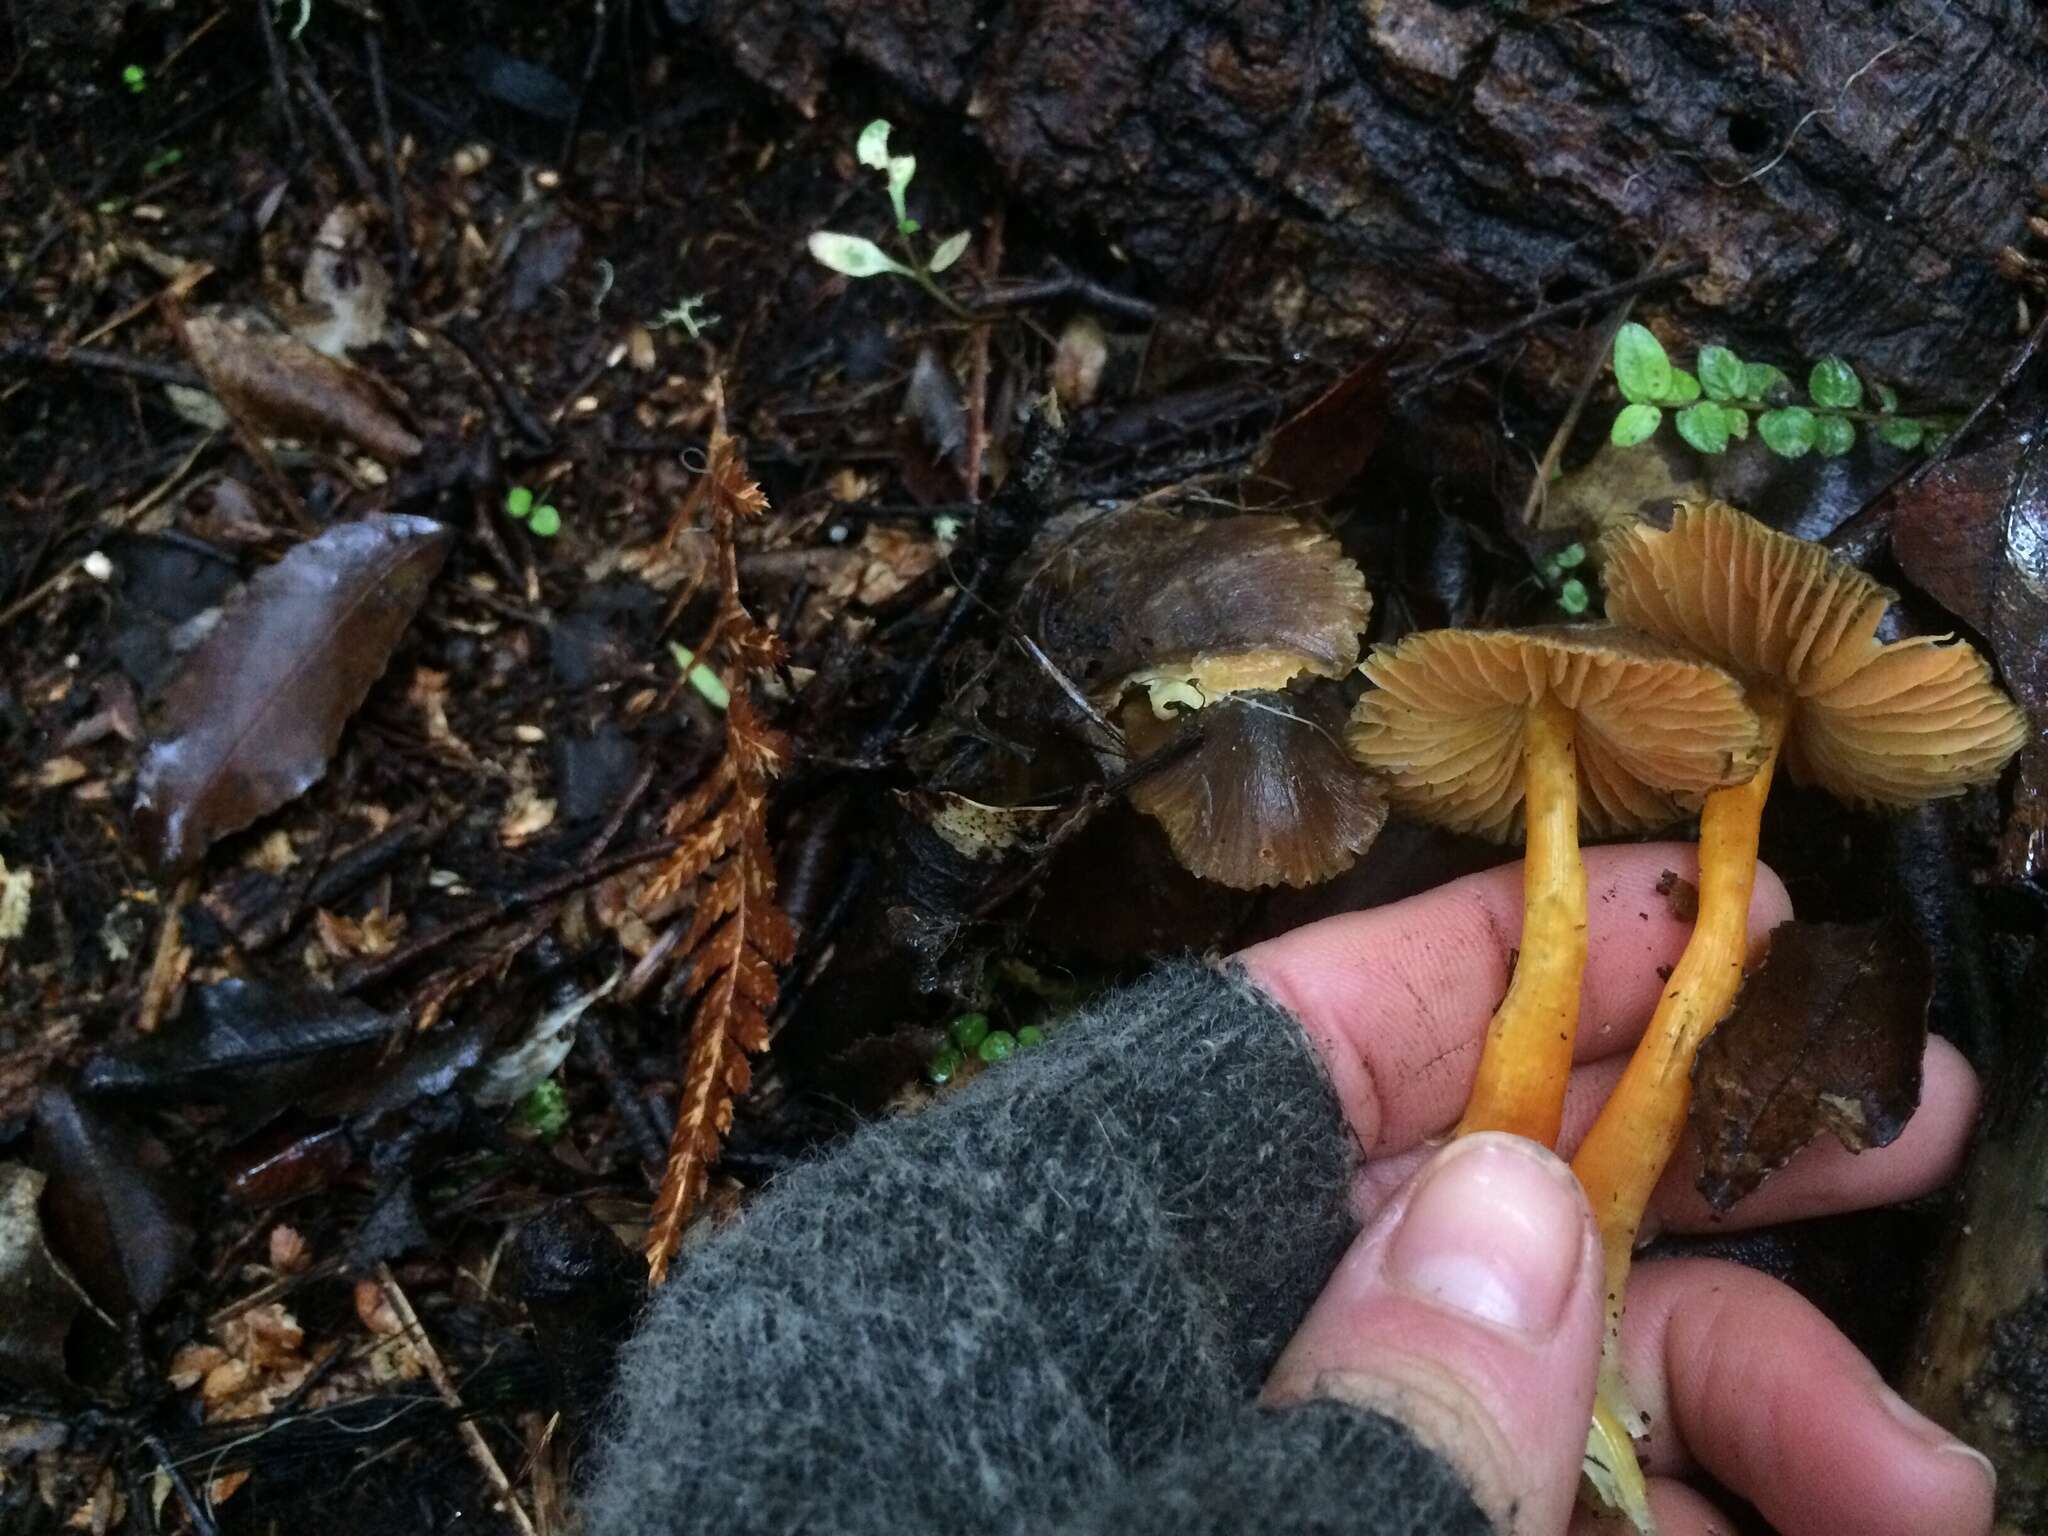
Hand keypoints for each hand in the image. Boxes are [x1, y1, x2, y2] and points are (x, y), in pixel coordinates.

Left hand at [1239, 844, 1995, 1535]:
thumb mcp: (1253, 1515)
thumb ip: (1382, 1390)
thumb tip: (1522, 1201)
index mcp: (1176, 1251)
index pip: (1333, 1033)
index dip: (1522, 948)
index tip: (1711, 910)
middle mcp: (1280, 1325)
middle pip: (1507, 1191)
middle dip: (1712, 1162)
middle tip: (1906, 1120)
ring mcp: (1368, 1428)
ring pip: (1581, 1367)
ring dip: (1766, 1395)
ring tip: (1919, 1487)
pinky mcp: (1435, 1519)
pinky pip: (1584, 1492)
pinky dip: (1720, 1510)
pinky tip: (1859, 1518)